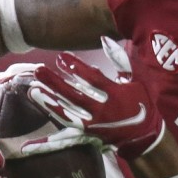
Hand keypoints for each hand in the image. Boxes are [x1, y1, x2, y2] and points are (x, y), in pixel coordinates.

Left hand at [27, 39, 164, 160]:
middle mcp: (102, 112)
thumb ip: (121, 60)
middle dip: (55, 83)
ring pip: (67, 114)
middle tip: (38, 70)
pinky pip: (66, 136)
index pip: (92, 79)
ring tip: (33, 91)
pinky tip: (32, 137)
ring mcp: (93, 127)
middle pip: (74, 97)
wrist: (145, 137)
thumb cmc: (142, 105)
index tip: (61, 57)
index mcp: (115, 96)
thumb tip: (104, 38)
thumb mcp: (138, 80)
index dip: (76, 67)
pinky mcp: (87, 137)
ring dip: (49, 103)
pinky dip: (48, 139)